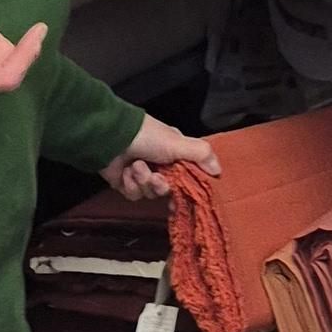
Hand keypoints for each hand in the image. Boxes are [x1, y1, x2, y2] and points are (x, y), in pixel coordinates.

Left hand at [100, 111, 221, 206]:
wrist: (112, 139)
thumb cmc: (147, 137)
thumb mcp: (178, 143)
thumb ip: (201, 155)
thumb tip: (219, 170)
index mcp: (174, 153)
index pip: (189, 174)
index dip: (189, 185)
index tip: (189, 192)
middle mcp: (160, 164)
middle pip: (170, 188)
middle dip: (162, 184)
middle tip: (156, 176)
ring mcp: (143, 175)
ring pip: (151, 193)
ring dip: (144, 181)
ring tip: (136, 166)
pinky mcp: (127, 184)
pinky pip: (135, 194)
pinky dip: (131, 183)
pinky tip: (126, 171)